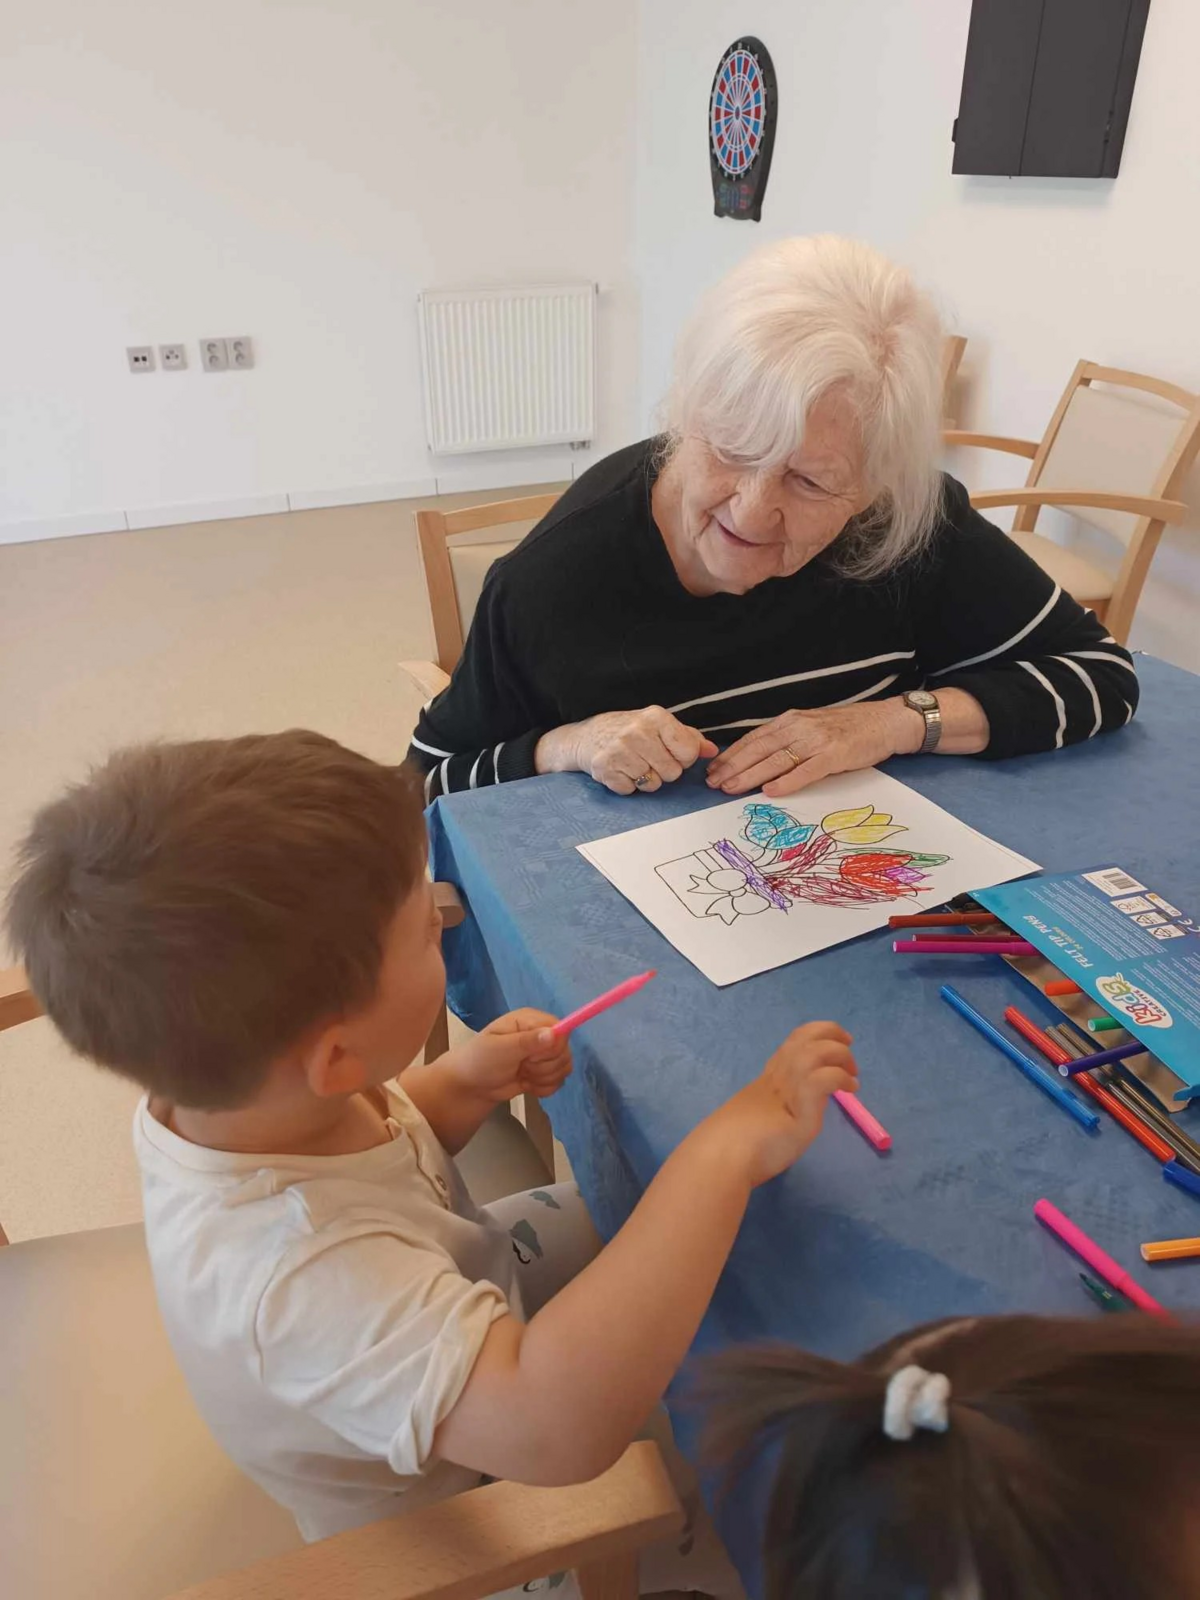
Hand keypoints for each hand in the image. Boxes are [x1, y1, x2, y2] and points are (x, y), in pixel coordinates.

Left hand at [443, 1009, 572, 1103]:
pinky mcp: (545, 1071)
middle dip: (543, 1066)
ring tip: (521, 1075)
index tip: (532, 1057)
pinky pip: (559, 1080)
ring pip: (563, 1067)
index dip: (552, 1048)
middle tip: (521, 1066)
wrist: (472, 1087)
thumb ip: (528, 1042)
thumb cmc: (480, 1061)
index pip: (561, 1030)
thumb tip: (554, 1034)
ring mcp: (544, 1054)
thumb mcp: (501, 1049)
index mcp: (530, 1020)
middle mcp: (540, 1034)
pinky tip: (527, 1085)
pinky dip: (544, 1087)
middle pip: (564, 1051)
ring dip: (543, 1078)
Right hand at [537, 707, 718, 795]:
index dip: (684, 757)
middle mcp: (637, 732)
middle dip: (664, 770)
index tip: (670, 752)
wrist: (585, 738)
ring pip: (654, 784)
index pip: (689, 751)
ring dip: (646, 779)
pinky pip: (632, 790)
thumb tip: (712, 751)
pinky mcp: (606, 770)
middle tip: (648, 758)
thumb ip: (688, 737)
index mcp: (655, 717)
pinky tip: (621, 770)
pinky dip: (628, 785)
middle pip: (673, 772)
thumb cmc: (628, 730)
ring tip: (634, 764)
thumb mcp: (658, 726)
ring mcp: (619, 751)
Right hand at [696, 1022, 858, 1187]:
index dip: (818, 1033)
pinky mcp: (800, 1102)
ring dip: (841, 1055)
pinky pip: (826, 1077)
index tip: (835, 1041)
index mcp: (770, 1075)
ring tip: (851, 1075)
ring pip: (819, 1050)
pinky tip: (849, 1090)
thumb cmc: (739, 1142)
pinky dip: (842, 1078)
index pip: (795, 1040)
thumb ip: (776, 1109)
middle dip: (833, 1034)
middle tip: (849, 1049)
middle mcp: (780, 1072)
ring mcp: (789, 1085)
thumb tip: (787, 1117)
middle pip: (808, 1035)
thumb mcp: (760, 1116)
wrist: (726, 1154)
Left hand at [705, 700, 922, 796]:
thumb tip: (759, 763)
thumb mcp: (811, 728)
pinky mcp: (834, 754)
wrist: (885, 721)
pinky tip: (771, 790)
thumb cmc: (847, 729)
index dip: (731, 755)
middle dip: (733, 767)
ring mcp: (816, 740)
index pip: (753, 739)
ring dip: (751, 776)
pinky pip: (806, 770)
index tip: (713, 770)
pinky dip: (787, 781)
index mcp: (791, 721)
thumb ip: (787, 742)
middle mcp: (799, 727)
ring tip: (731, 788)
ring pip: (775, 759)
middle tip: (713, 783)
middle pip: (758, 749)